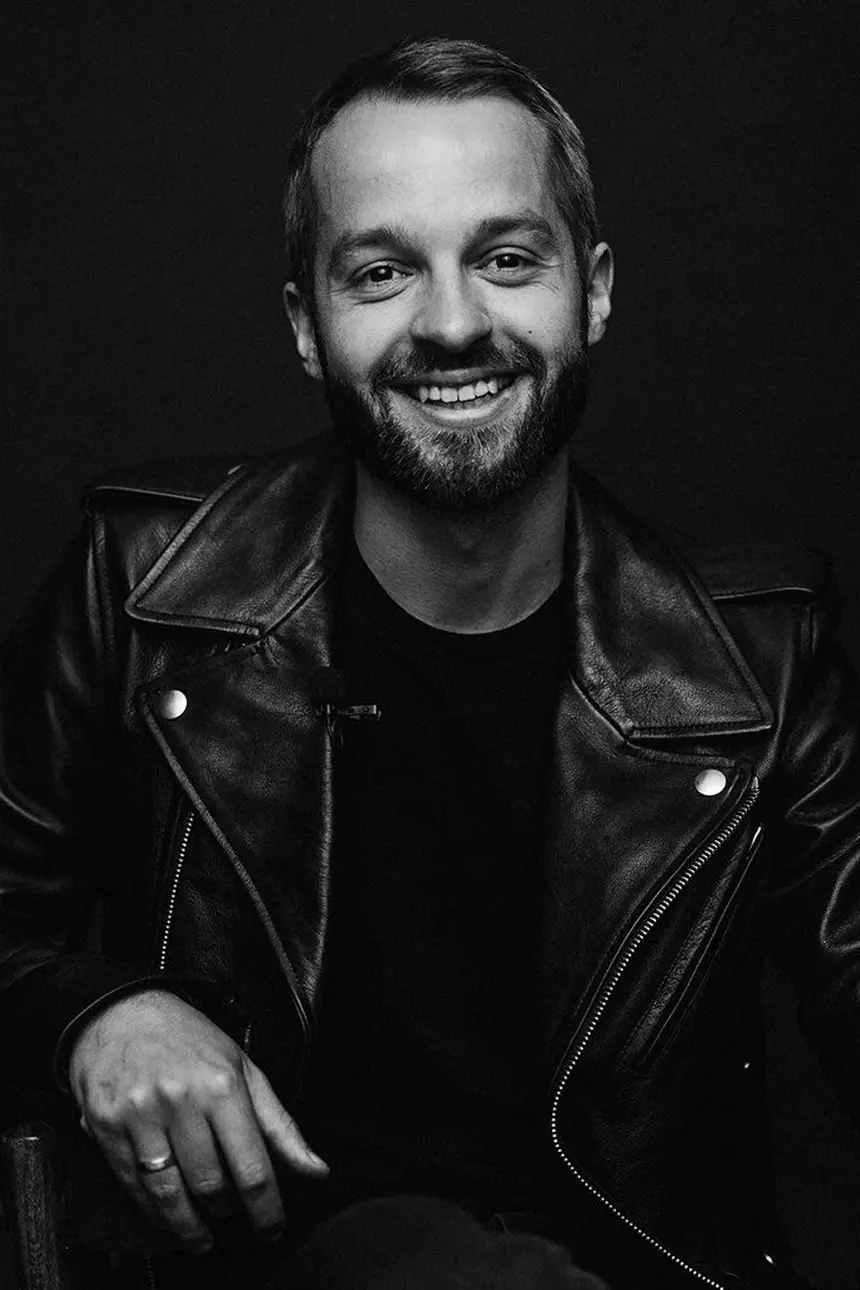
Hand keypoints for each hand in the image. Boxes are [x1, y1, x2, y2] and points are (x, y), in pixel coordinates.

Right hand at [68, 989, 327, 1251]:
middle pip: (211, 1186)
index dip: (266, 1209)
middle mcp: (181, 1100)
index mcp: (223, 1085)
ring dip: (189, 1226)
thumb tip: (318, 1171)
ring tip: (202, 1235)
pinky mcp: (105, 1126)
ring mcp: (139, 1114)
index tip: (272, 1229)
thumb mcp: (244, 1069)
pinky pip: (132, 1185)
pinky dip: (152, 1210)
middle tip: (233, 1213)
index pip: (252, 1168)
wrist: (122, 1012)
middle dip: (227, 1210)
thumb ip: (280, 1126)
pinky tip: (167, 1214)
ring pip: (170, 1194)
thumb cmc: (190, 1041)